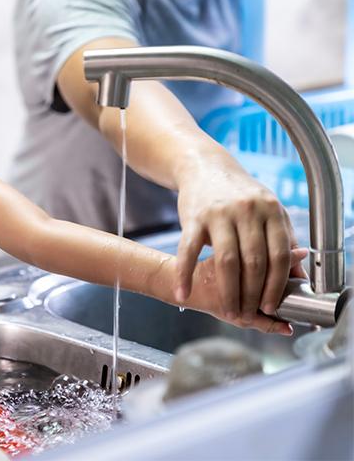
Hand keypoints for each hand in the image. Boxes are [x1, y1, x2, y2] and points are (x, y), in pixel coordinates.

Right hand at [175, 170, 305, 323]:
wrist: (205, 168)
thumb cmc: (240, 195)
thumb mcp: (268, 212)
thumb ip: (284, 243)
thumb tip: (299, 279)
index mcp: (271, 211)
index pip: (278, 254)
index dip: (276, 284)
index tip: (271, 306)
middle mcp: (247, 211)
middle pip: (254, 261)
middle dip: (252, 294)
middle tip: (248, 314)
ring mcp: (219, 214)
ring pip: (226, 261)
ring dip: (228, 291)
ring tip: (228, 310)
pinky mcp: (193, 218)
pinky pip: (189, 251)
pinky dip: (186, 274)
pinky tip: (183, 292)